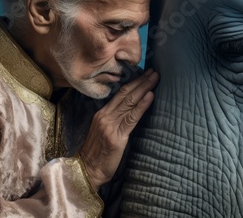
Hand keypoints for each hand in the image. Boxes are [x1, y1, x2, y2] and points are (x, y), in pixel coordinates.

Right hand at [78, 68, 158, 190]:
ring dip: (144, 88)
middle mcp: (105, 116)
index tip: (146, 73)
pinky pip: (132, 118)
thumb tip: (133, 109)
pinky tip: (150, 96)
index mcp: (102, 113)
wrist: (86, 170)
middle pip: (126, 94)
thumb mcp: (104, 131)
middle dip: (141, 81)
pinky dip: (142, 105)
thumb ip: (116, 119)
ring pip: (130, 102)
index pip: (120, 93)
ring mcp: (110, 125)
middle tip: (155, 71)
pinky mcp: (117, 136)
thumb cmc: (98, 153)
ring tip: (156, 78)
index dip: (134, 82)